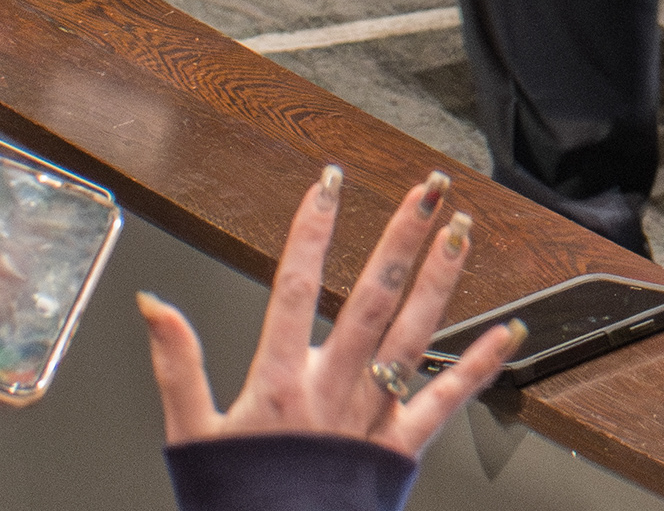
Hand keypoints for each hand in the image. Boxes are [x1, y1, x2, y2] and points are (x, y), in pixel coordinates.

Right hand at [139, 168, 521, 461]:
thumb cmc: (231, 498)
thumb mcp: (189, 433)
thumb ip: (176, 365)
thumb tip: (155, 306)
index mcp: (279, 383)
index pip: (294, 287)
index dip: (312, 231)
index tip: (328, 185)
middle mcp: (332, 390)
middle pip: (372, 299)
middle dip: (402, 239)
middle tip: (429, 191)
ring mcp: (371, 415)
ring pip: (413, 335)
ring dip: (440, 280)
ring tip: (462, 232)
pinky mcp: (400, 447)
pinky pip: (446, 400)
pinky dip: (481, 365)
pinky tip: (508, 332)